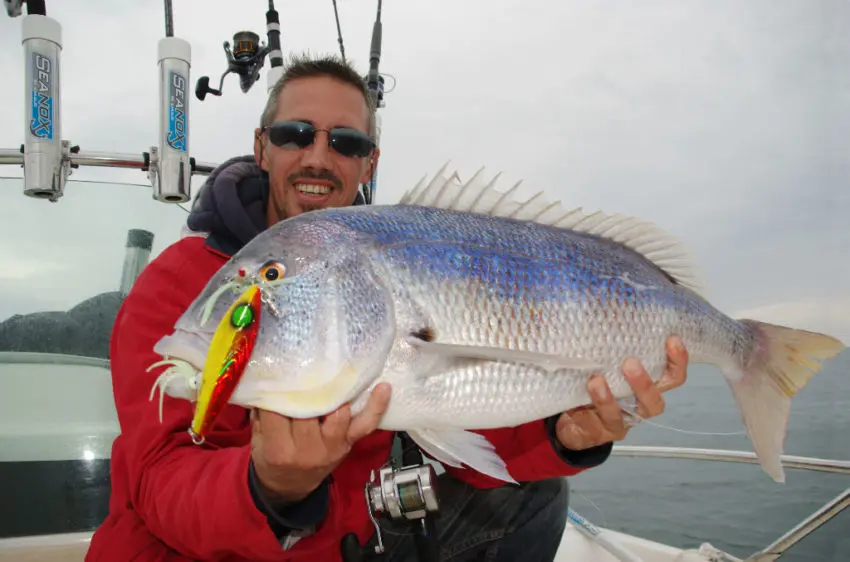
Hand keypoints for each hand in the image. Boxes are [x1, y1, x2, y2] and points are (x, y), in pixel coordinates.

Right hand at [250, 382, 390, 504]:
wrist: (290, 488)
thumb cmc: (272, 459)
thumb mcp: (257, 440)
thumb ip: (261, 413)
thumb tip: (266, 379)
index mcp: (279, 449)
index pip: (278, 412)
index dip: (278, 390)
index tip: (278, 371)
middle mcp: (307, 450)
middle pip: (309, 410)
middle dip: (307, 388)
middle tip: (307, 364)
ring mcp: (331, 447)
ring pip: (338, 414)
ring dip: (336, 392)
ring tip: (335, 371)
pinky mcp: (348, 444)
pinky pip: (366, 426)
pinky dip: (376, 407)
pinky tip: (383, 388)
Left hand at [554, 335, 688, 450]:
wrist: (572, 419)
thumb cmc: (594, 384)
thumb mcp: (604, 363)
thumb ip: (610, 346)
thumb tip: (608, 307)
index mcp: (645, 388)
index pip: (671, 377)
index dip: (677, 361)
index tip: (672, 339)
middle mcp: (637, 407)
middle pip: (654, 402)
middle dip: (644, 383)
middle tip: (631, 363)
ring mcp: (619, 423)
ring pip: (622, 416)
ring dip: (610, 398)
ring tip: (597, 380)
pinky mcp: (598, 434)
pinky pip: (596, 425)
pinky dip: (588, 411)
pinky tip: (579, 401)